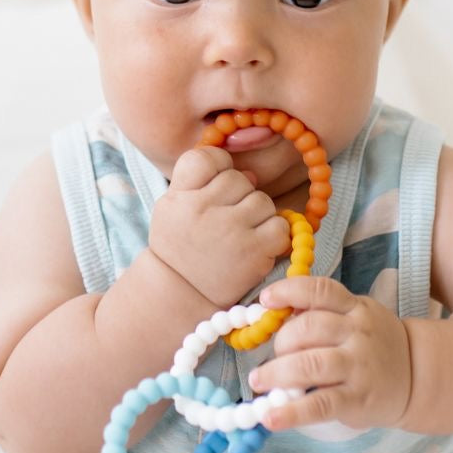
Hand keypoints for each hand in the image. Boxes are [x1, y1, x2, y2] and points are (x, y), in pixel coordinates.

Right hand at [149, 145, 290, 307]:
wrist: (180, 295)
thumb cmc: (179, 248)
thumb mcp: (173, 208)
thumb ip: (203, 183)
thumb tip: (252, 174)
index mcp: (180, 196)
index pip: (206, 157)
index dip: (218, 166)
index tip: (217, 186)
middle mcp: (203, 209)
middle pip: (239, 179)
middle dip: (239, 196)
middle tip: (229, 220)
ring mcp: (231, 229)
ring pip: (262, 200)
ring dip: (258, 216)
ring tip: (243, 234)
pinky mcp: (254, 250)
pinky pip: (279, 226)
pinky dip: (274, 236)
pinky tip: (258, 246)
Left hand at [248, 277, 413, 430]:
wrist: (418, 376)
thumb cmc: (375, 345)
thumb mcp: (357, 318)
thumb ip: (323, 314)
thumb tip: (274, 319)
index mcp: (354, 308)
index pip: (320, 291)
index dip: (289, 291)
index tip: (266, 300)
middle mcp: (357, 333)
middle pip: (308, 328)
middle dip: (280, 342)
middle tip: (272, 357)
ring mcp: (358, 366)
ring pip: (309, 364)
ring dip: (276, 373)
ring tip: (259, 382)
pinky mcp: (357, 399)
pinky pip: (319, 405)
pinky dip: (292, 413)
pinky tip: (272, 418)